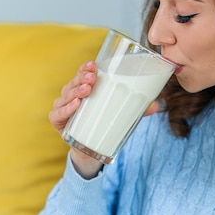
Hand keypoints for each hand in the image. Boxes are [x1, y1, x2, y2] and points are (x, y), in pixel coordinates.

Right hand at [49, 60, 160, 178]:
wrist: (91, 150)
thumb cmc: (104, 123)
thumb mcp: (121, 114)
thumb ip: (138, 109)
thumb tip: (156, 105)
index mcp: (84, 88)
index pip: (82, 73)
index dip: (86, 67)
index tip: (93, 64)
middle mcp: (71, 95)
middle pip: (73, 82)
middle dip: (82, 78)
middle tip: (92, 78)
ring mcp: (63, 108)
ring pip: (65, 95)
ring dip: (75, 91)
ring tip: (86, 90)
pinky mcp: (59, 123)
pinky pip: (57, 114)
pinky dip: (65, 109)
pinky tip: (75, 105)